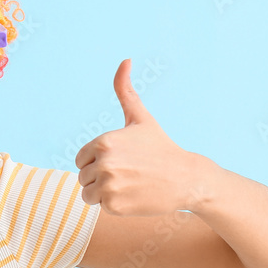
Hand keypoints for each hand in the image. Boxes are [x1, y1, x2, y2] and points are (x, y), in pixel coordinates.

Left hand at [75, 58, 204, 216]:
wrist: (187, 179)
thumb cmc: (160, 147)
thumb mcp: (140, 118)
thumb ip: (125, 90)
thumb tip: (125, 60)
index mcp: (103, 142)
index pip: (81, 159)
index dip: (98, 161)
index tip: (121, 160)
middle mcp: (103, 163)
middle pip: (84, 176)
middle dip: (101, 177)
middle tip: (128, 174)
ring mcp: (108, 185)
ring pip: (88, 193)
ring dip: (104, 192)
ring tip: (128, 185)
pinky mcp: (113, 205)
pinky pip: (99, 206)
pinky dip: (113, 205)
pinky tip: (132, 196)